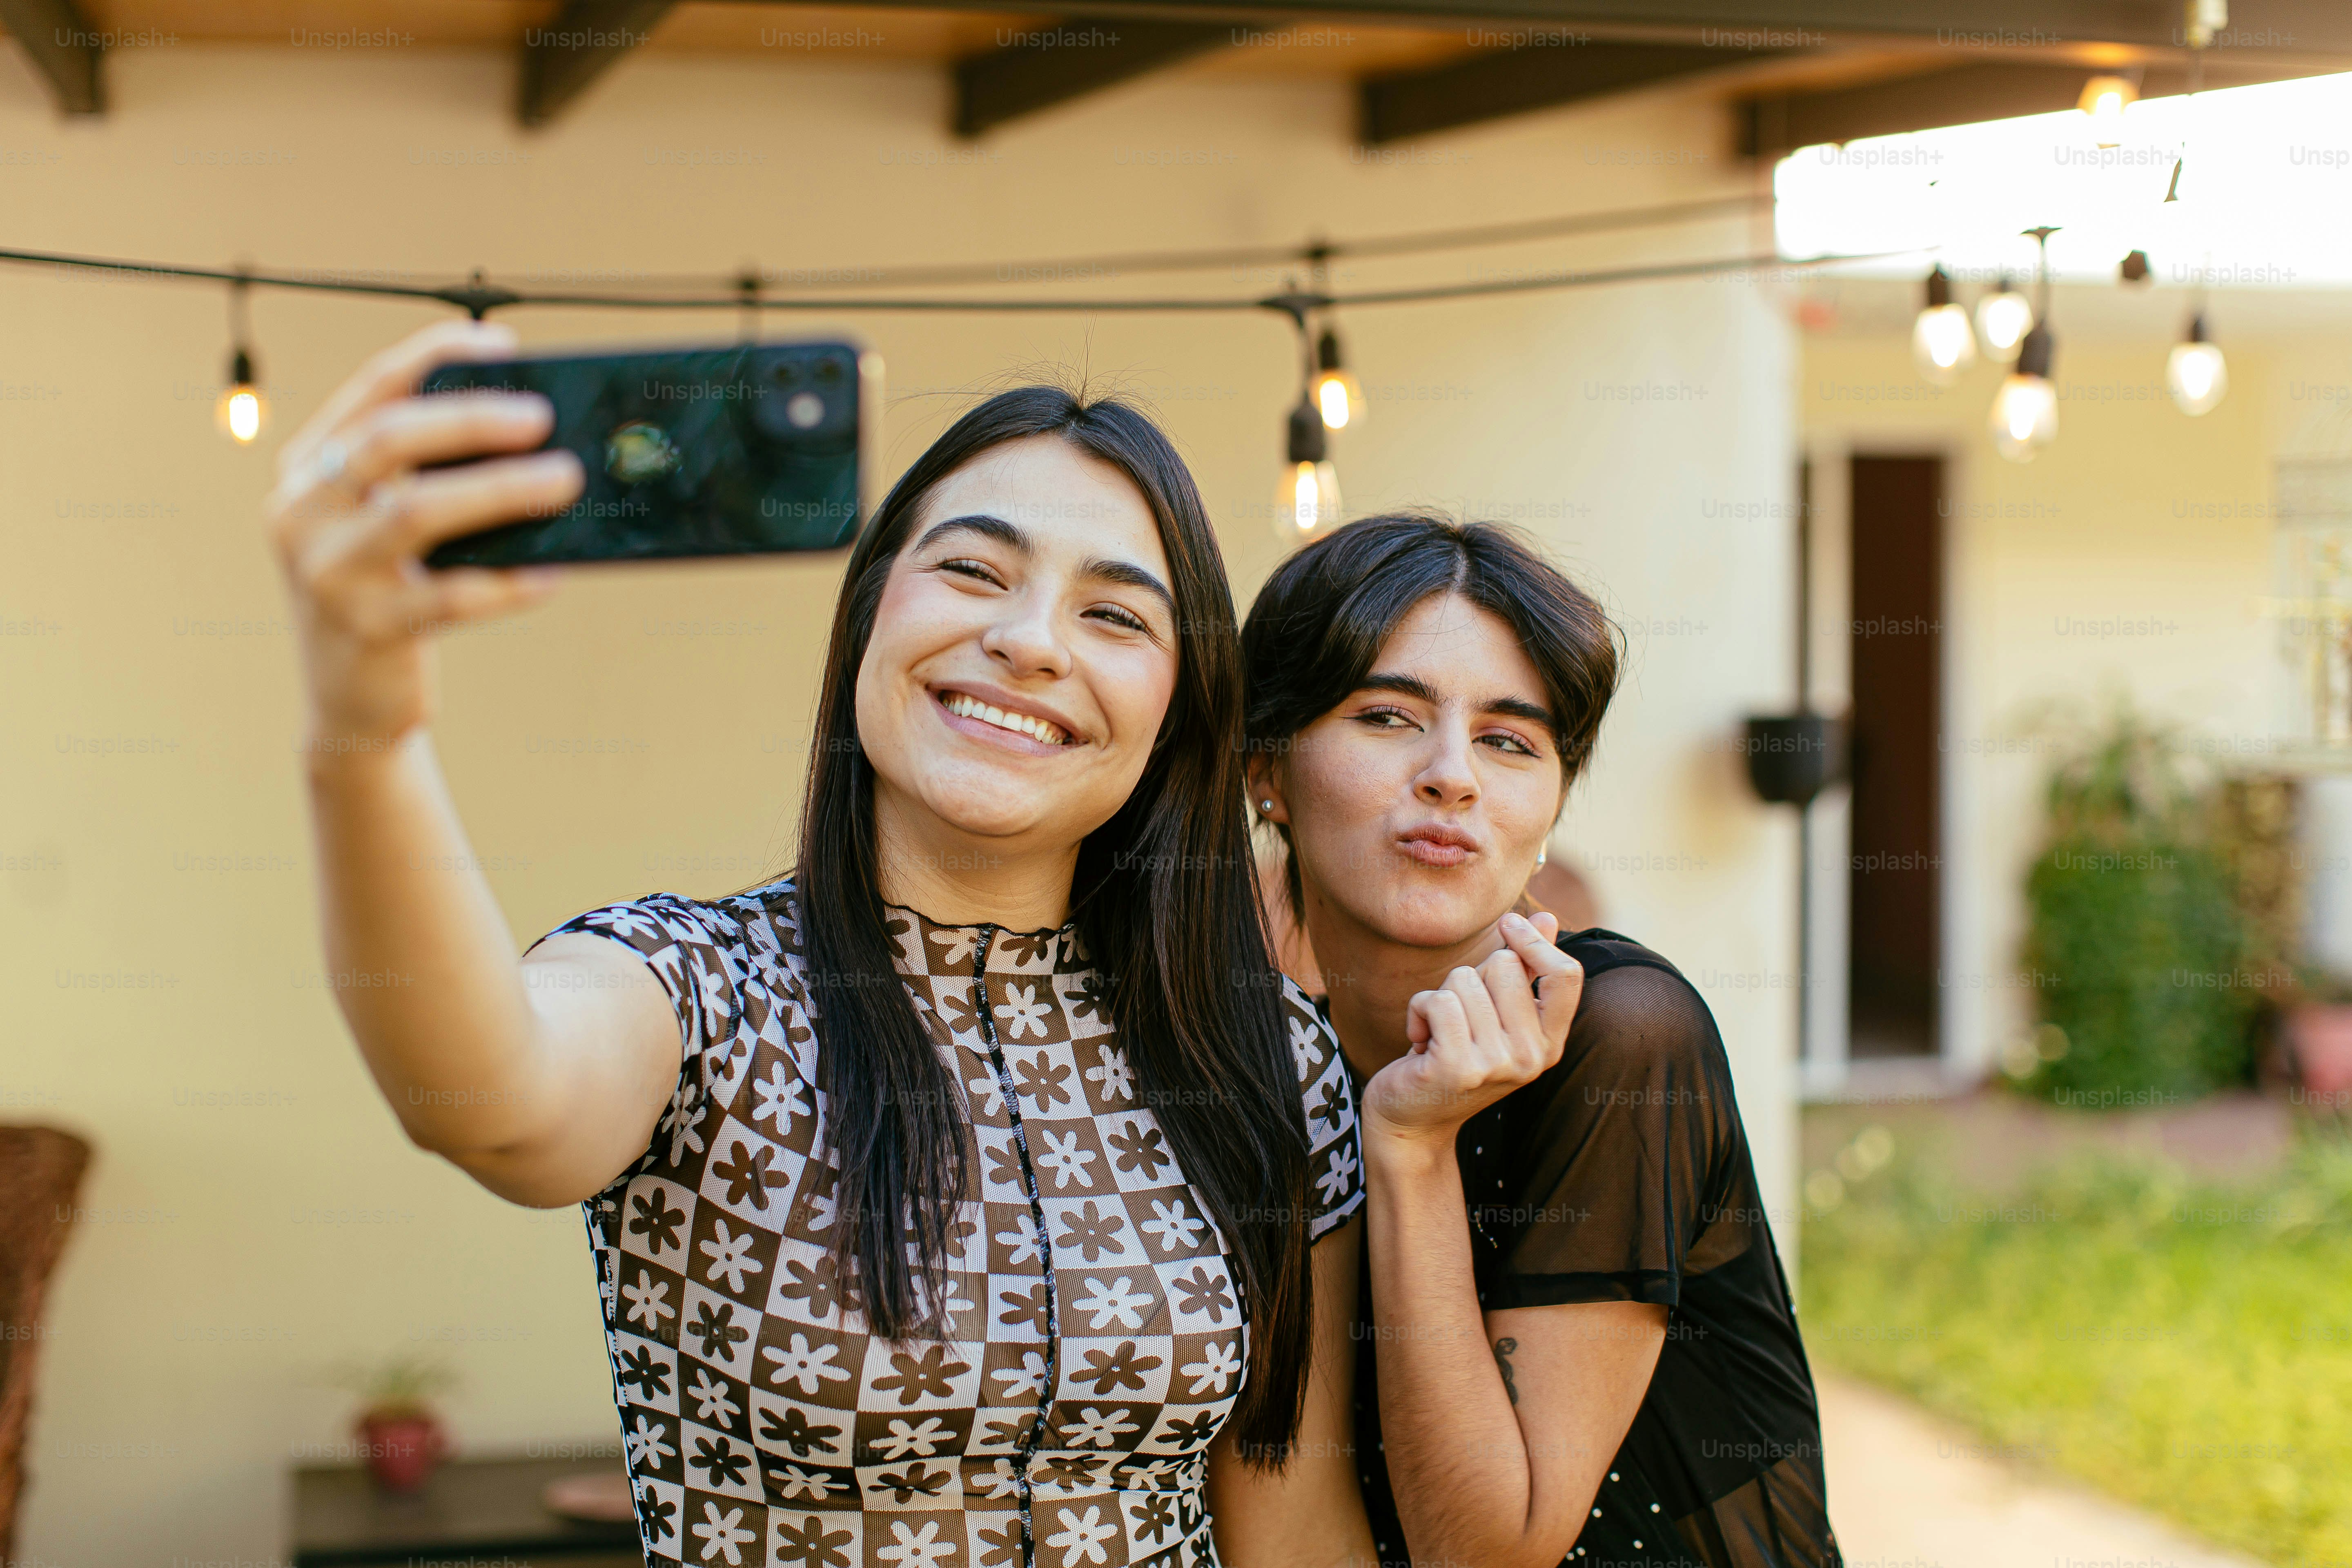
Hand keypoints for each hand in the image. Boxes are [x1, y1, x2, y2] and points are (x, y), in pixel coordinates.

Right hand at [266, 320, 584, 747]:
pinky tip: (552, 575)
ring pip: (417, 511)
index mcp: (308, 469)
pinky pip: (451, 596)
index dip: (434, 355)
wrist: (351, 700)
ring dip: (500, 489)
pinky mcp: (366, 629)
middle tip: (543, 417)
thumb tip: (529, 433)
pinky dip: (510, 581)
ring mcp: (327, 571)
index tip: (501, 344)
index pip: (372, 389)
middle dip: (471, 419)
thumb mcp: (385, 524)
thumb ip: (427, 477)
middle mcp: (302, 511)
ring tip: (564, 480)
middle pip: (388, 440)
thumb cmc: (387, 592)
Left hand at [1362, 911, 1583, 1149]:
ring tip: (1439, 1033)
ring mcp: (1497, 1064)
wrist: (1411, 1119)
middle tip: (1459, 1016)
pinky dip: (1418, 1010)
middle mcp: (1531, 1057)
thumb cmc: (1453, 1056)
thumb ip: (1523, 970)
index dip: (1535, 941)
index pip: (1566, 975)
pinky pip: (1436, 1000)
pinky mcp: (1458, 1067)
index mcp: (1549, 1042)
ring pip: (1464, 979)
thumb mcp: (1494, 1015)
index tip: (1509, 923)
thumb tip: (1546, 916)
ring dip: (1440, 996)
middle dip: (1471, 976)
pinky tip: (1420, 1042)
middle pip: (1504, 965)